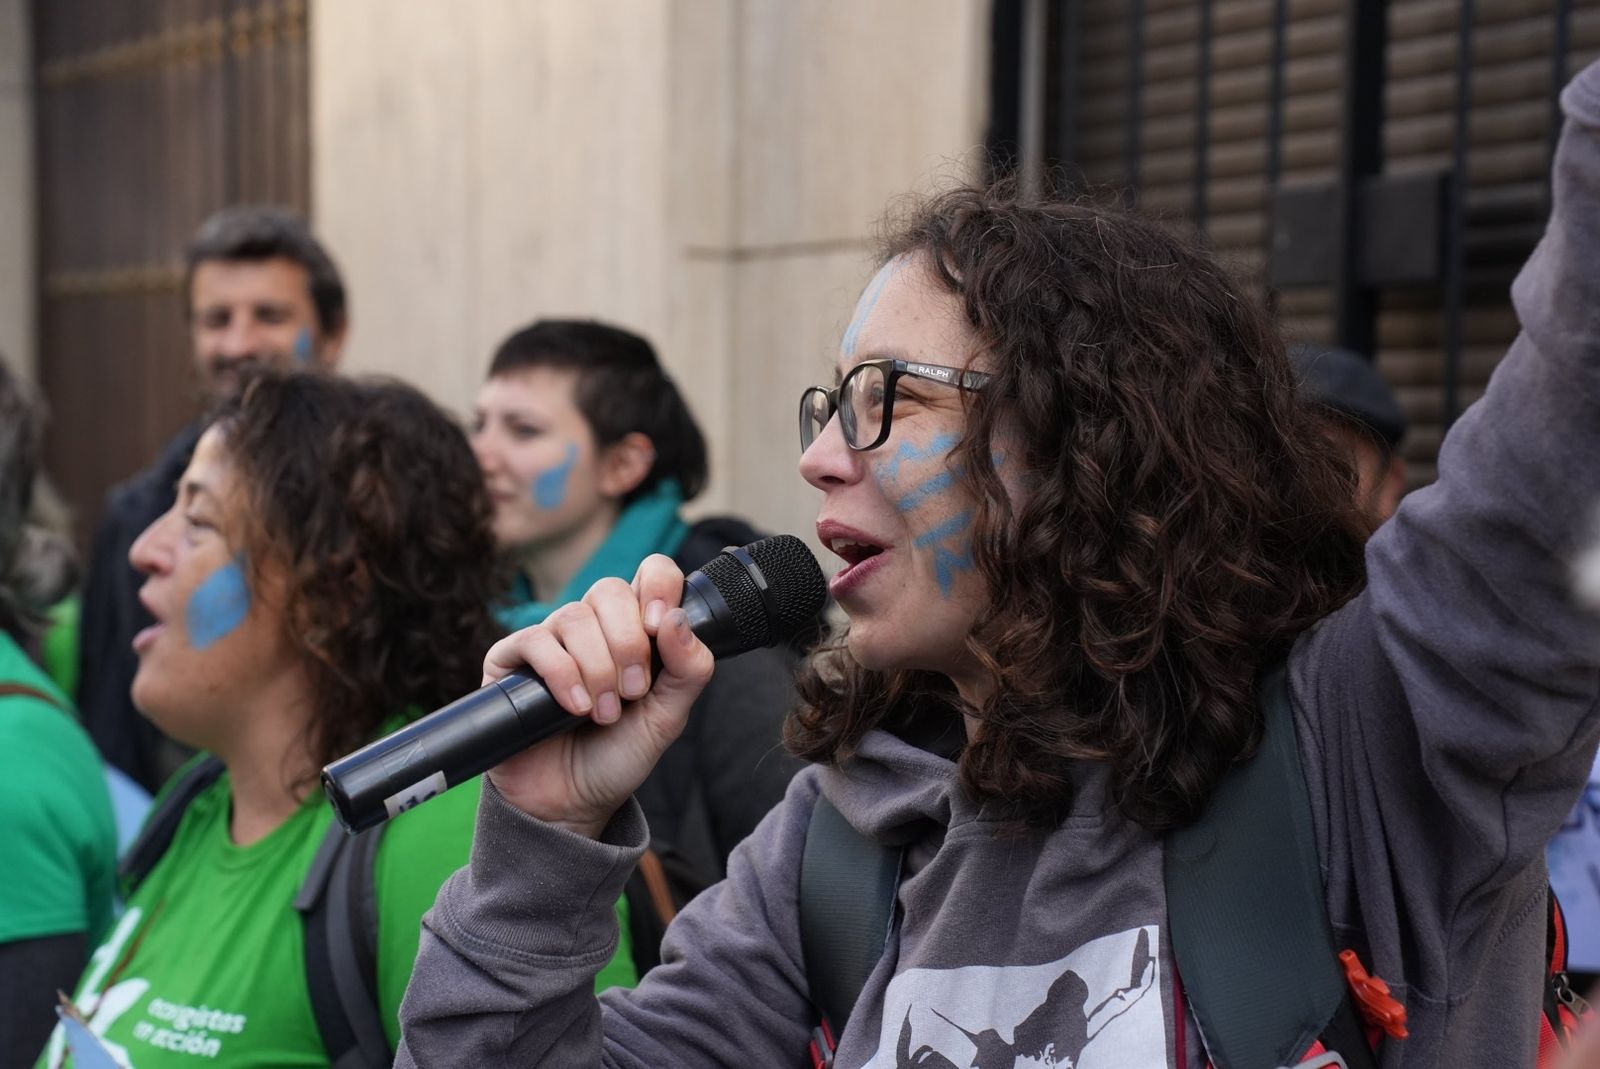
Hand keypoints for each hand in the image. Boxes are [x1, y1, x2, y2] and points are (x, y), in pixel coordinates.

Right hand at [482, 554, 713, 837]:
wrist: (572, 804)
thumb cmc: (618, 755)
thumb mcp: (669, 717)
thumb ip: (688, 670)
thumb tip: (678, 619)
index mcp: (635, 628)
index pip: (651, 573)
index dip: (658, 586)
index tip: (660, 626)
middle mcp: (592, 627)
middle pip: (609, 590)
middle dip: (628, 643)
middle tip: (633, 692)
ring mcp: (550, 641)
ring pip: (574, 617)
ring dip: (597, 668)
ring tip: (603, 713)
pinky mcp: (511, 661)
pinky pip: (535, 641)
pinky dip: (562, 674)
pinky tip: (574, 707)